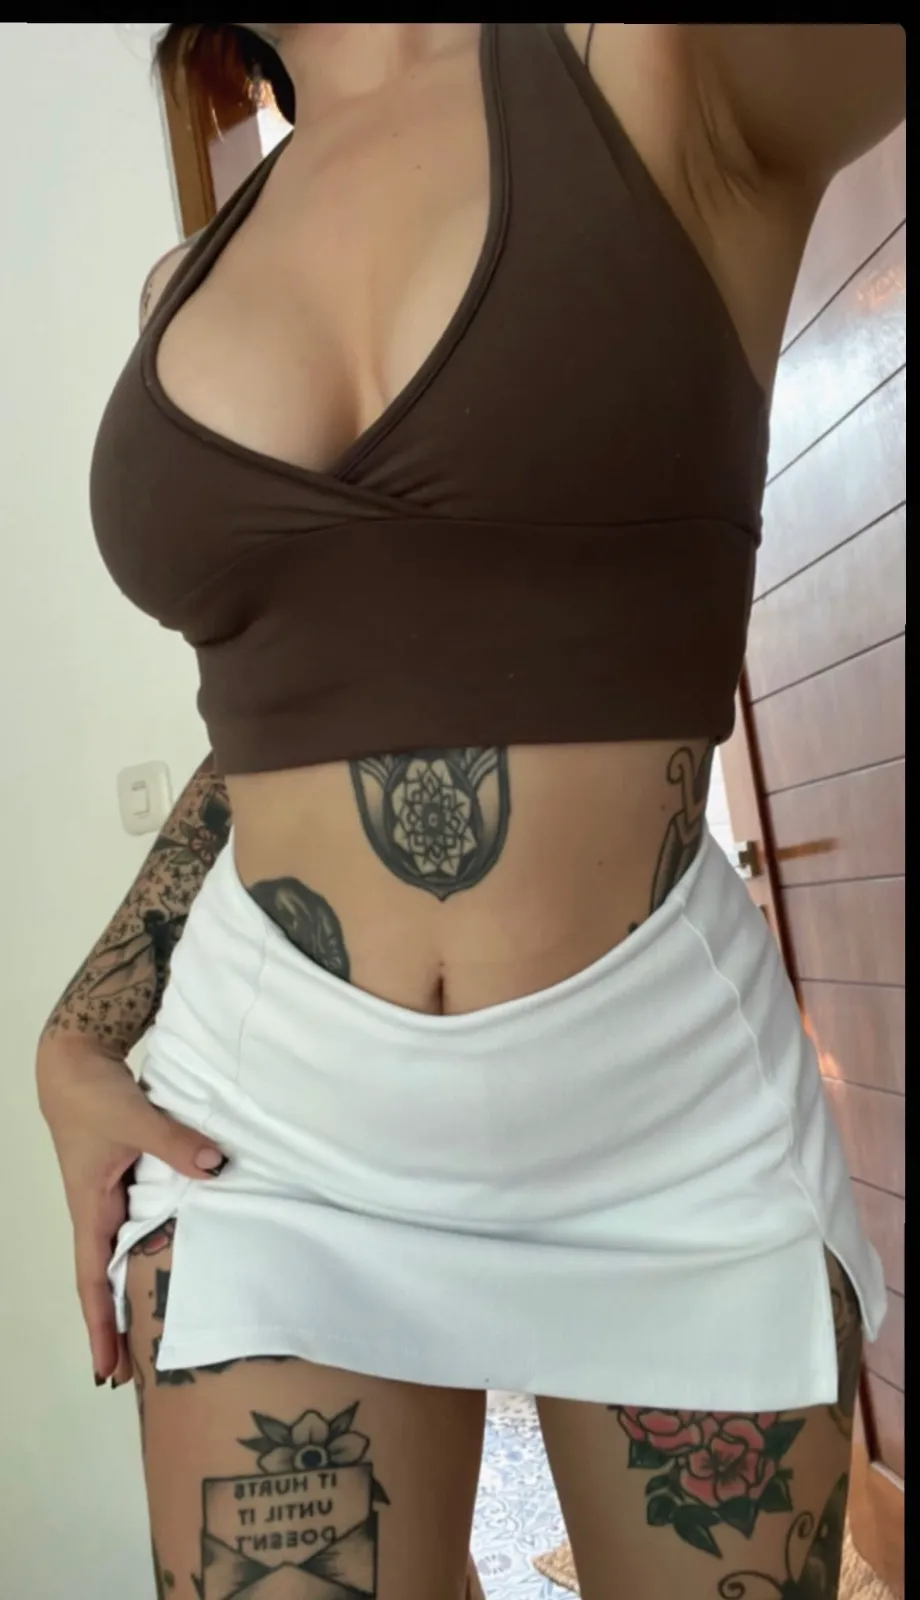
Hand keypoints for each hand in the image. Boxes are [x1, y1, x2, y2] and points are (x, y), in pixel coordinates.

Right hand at [36, 1034, 226, 1385]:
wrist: (73, 1061)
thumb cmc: (92, 1094)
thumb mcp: (135, 1119)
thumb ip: (175, 1144)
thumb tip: (215, 1168)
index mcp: (90, 1207)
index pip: (94, 1281)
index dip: (102, 1328)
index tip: (108, 1372)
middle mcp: (97, 1210)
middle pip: (106, 1280)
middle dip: (115, 1328)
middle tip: (133, 1375)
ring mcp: (110, 1197)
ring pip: (122, 1256)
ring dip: (132, 1294)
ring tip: (152, 1334)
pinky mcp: (124, 1179)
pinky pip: (137, 1226)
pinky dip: (148, 1251)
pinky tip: (169, 1263)